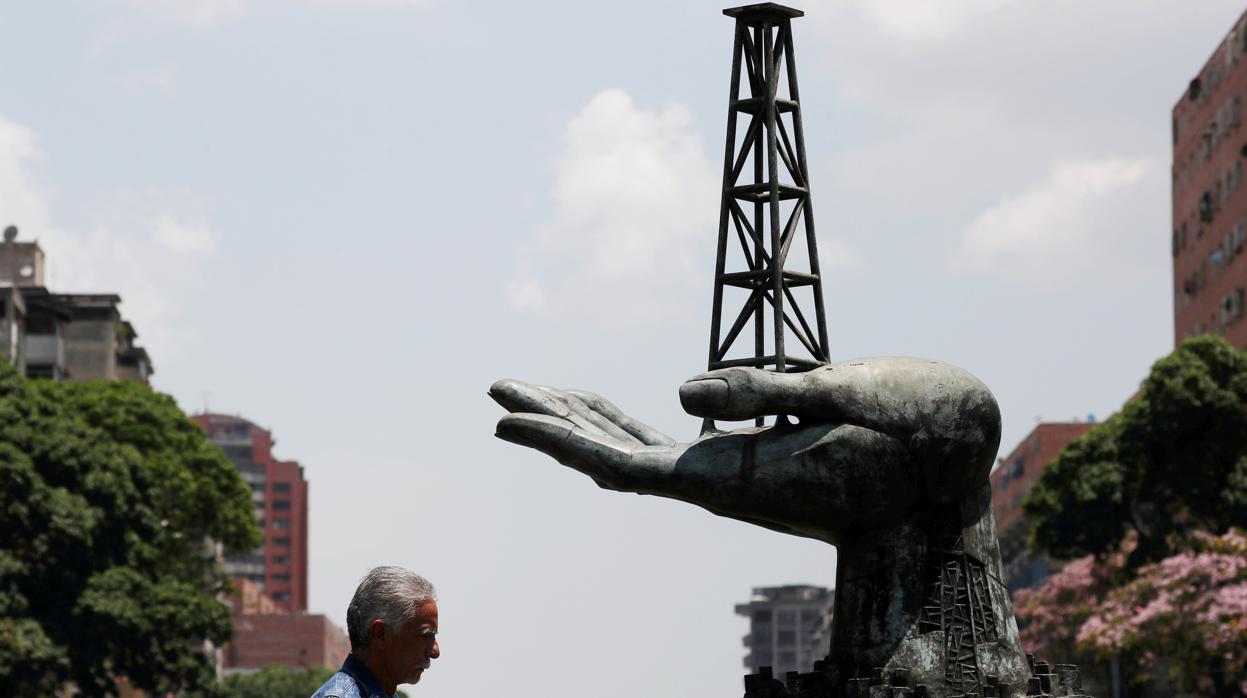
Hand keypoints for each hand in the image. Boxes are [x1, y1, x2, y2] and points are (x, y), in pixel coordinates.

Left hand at [490, 357, 999, 543]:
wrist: (961, 473)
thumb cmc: (916, 429)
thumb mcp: (847, 399)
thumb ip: (760, 396)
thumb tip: (676, 391)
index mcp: (734, 477)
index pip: (620, 464)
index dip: (557, 441)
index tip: (501, 416)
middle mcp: (722, 485)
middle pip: (613, 457)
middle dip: (553, 423)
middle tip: (497, 386)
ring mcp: (735, 478)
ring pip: (639, 451)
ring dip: (586, 421)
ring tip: (536, 393)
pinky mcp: (752, 464)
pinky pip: (674, 445)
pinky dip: (631, 424)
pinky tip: (613, 410)